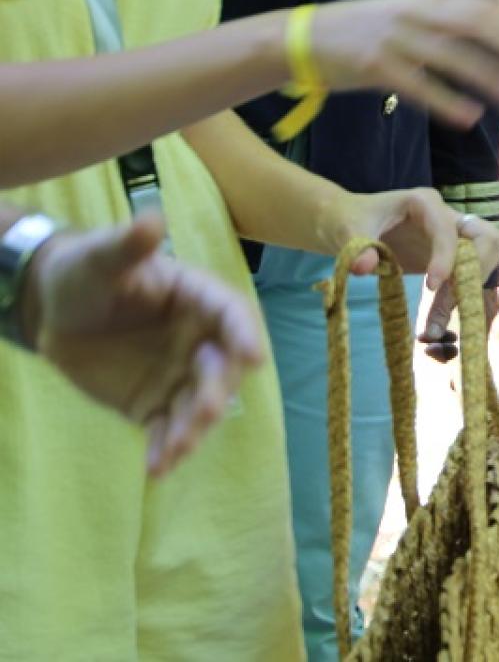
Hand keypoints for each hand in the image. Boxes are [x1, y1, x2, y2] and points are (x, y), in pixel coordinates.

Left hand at [21, 213, 264, 476]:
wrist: (54, 308)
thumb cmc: (86, 271)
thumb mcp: (102, 257)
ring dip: (192, 429)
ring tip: (172, 451)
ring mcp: (180, 374)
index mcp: (199, 298)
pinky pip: (167, 429)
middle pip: (222, 368)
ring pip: (197, 406)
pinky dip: (165, 449)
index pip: (231, 314)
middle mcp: (200, 339)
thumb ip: (129, 245)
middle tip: (202, 411)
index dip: (245, 333)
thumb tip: (152, 220)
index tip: (253, 356)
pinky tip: (156, 468)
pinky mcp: (155, 403)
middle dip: (216, 391)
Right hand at [309, 0, 498, 128]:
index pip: (478, 2)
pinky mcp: (374, 66)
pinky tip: (470, 118)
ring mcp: (392, 38)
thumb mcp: (401, 11)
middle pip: (473, 22)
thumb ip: (438, 16)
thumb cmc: (359, 29)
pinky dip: (447, 102)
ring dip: (486, 76)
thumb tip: (483, 22)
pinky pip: (418, 86)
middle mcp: (411, 13)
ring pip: (450, 56)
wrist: (300, 38)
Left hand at [331, 192, 498, 355]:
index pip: (448, 229)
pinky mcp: (450, 257)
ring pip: (487, 256)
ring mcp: (452, 236)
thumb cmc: (346, 221)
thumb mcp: (345, 231)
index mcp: (425, 202)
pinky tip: (434, 323)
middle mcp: (446, 216)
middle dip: (476, 268)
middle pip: (487, 237)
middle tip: (450, 298)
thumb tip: (364, 268)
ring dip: (471, 287)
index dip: (446, 257)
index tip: (431, 286)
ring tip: (437, 319)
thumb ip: (357, 247)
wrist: (346, 225)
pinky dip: (459, 299)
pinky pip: (469, 276)